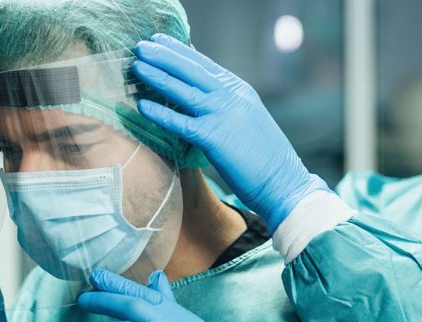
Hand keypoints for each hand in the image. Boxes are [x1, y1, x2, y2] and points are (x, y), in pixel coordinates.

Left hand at [132, 33, 327, 230]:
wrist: (285, 183)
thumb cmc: (263, 157)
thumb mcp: (247, 118)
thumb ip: (227, 103)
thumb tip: (201, 94)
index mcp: (239, 90)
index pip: (204, 64)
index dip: (179, 51)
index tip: (158, 40)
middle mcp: (232, 97)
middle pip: (191, 70)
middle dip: (164, 55)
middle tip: (141, 45)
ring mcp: (224, 115)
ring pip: (184, 90)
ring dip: (158, 76)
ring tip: (136, 65)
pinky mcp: (215, 138)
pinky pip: (181, 123)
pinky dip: (160, 113)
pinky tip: (142, 106)